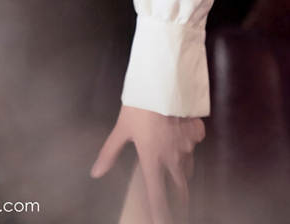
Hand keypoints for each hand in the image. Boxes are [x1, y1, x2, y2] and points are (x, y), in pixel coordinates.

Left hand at [90, 105, 204, 223]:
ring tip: (180, 179)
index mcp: (153, 160)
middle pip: (180, 190)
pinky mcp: (197, 132)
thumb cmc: (140, 105)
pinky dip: (189, 145)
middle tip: (178, 209)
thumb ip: (109, 153)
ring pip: (188, 167)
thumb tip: (95, 173)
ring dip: (183, 175)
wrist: (164, 82)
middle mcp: (173, 159)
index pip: (157, 197)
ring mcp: (188, 146)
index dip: (160, 215)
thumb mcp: (121, 129)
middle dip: (179, 202)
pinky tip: (182, 137)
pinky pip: (194, 144)